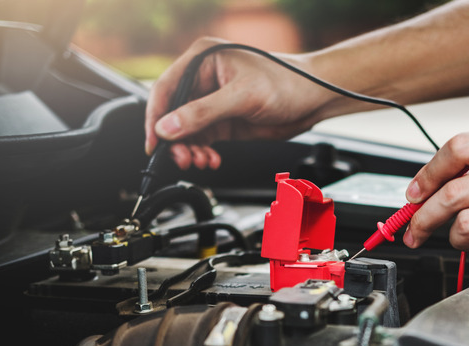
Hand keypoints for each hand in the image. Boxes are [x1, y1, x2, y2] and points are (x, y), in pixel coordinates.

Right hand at [145, 37, 329, 169]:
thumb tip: (167, 127)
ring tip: (200, 161)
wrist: (315, 99)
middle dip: (175, 139)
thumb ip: (203, 113)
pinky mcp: (224, 121)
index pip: (167, 89)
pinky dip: (203, 153)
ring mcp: (213, 101)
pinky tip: (211, 160)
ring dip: (189, 149)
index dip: (156, 117)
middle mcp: (204, 79)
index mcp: (202, 59)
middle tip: (182, 158)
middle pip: (174, 113)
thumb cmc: (287, 83)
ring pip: (187, 131)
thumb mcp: (242, 97)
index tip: (153, 142)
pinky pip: (202, 140)